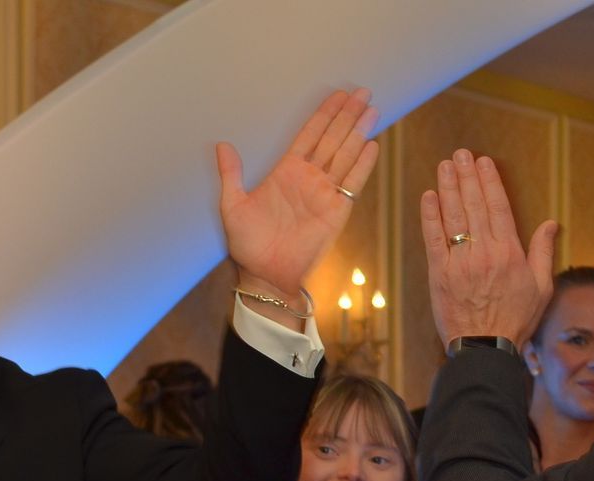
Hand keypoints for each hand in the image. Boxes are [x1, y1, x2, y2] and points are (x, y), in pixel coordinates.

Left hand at [219, 88, 379, 299]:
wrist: (266, 277)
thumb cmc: (248, 246)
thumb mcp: (232, 207)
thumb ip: (231, 175)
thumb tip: (221, 146)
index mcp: (286, 172)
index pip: (309, 135)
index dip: (324, 114)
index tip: (338, 94)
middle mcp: (308, 178)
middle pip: (332, 139)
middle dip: (347, 115)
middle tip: (362, 92)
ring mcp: (324, 193)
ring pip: (345, 155)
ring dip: (358, 132)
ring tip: (372, 109)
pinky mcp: (336, 211)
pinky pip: (352, 183)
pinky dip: (362, 165)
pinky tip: (372, 145)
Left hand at [419, 149, 559, 347]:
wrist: (485, 347)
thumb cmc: (516, 319)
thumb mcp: (541, 286)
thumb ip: (543, 252)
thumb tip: (551, 223)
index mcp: (510, 252)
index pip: (499, 207)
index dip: (490, 182)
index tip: (484, 162)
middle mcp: (484, 253)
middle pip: (474, 206)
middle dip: (467, 177)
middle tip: (460, 154)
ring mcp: (459, 263)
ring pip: (453, 218)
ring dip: (448, 189)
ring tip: (445, 166)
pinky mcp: (438, 275)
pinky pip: (433, 240)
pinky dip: (430, 217)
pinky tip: (428, 197)